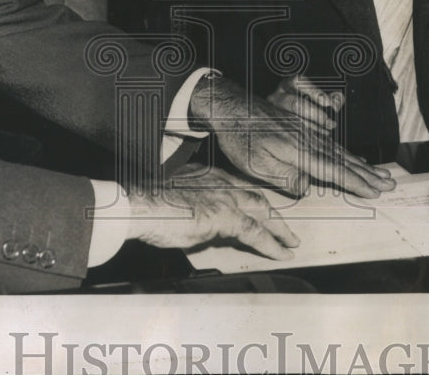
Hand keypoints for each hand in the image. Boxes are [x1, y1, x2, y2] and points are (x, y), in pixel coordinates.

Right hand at [126, 166, 298, 259]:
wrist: (138, 204)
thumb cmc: (148, 205)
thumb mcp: (178, 201)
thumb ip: (198, 210)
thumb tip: (207, 228)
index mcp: (208, 175)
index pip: (239, 188)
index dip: (253, 200)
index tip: (261, 209)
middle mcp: (220, 181)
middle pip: (256, 196)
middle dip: (273, 212)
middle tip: (285, 227)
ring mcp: (224, 196)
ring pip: (262, 211)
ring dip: (279, 228)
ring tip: (290, 241)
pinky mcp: (224, 215)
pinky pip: (255, 232)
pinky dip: (271, 244)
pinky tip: (281, 253)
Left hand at [188, 74, 394, 198]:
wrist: (231, 107)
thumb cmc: (240, 138)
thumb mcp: (257, 166)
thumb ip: (286, 179)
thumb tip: (307, 188)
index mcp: (299, 152)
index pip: (334, 171)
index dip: (356, 183)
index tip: (375, 192)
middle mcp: (308, 140)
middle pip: (343, 160)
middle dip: (368, 174)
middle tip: (390, 183)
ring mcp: (306, 132)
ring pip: (338, 151)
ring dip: (361, 164)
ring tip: (379, 173)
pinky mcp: (301, 127)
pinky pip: (329, 142)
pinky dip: (344, 152)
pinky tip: (352, 157)